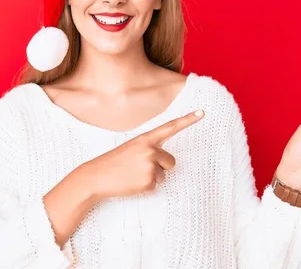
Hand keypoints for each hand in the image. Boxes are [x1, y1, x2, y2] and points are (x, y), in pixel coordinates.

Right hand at [77, 109, 204, 200]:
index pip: (170, 127)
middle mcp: (150, 149)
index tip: (202, 112)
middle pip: (171, 161)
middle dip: (161, 167)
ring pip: (163, 175)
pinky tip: (132, 183)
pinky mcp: (149, 180)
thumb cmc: (115, 163)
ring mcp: (150, 165)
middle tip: (140, 168)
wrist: (97, 176)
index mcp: (146, 139)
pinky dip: (146, 187)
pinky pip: (156, 185)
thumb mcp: (132, 148)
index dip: (187, 120)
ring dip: (151, 177)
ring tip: (133, 175)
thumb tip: (167, 163)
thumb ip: (150, 150)